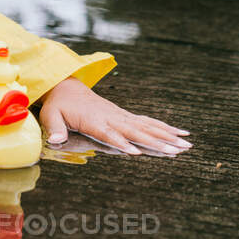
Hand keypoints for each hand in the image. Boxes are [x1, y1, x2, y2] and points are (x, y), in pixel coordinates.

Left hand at [40, 77, 191, 154]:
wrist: (67, 86)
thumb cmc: (59, 104)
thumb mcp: (51, 115)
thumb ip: (55, 129)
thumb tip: (55, 141)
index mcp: (94, 120)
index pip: (110, 133)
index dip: (123, 143)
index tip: (138, 152)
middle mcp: (112, 117)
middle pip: (137, 131)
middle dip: (157, 142)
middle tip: (177, 151)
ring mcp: (121, 116)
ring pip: (147, 127)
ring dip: (167, 136)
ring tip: (186, 145)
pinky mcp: (125, 116)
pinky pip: (148, 122)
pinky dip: (164, 128)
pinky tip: (179, 134)